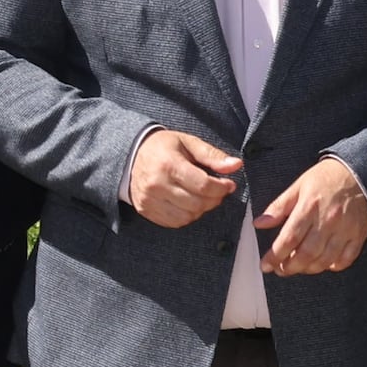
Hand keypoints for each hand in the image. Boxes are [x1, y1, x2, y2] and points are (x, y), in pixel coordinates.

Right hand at [127, 128, 245, 230]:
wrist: (131, 155)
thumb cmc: (163, 147)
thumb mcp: (188, 143)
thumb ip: (212, 155)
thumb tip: (236, 165)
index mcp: (169, 164)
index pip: (203, 186)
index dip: (221, 188)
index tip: (228, 184)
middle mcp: (157, 185)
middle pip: (197, 204)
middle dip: (214, 199)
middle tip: (217, 191)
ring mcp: (149, 200)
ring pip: (187, 217)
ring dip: (201, 209)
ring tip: (202, 197)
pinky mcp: (146, 210)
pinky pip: (174, 222)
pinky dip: (187, 216)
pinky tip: (188, 203)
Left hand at [257, 154, 366, 275]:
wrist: (360, 172)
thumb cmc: (327, 178)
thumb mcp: (299, 186)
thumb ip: (279, 206)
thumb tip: (259, 223)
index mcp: (310, 206)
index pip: (289, 238)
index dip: (275, 256)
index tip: (266, 265)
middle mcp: (328, 220)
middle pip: (306, 254)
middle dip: (289, 267)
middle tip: (280, 269)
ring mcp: (345, 230)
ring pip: (324, 260)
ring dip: (308, 269)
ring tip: (298, 267)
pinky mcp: (358, 235)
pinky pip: (346, 259)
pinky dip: (333, 266)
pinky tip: (323, 264)